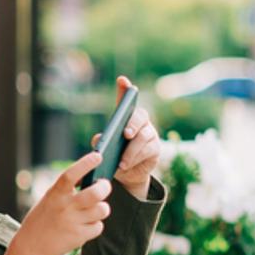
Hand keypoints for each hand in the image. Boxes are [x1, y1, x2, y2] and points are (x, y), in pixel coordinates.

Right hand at [1, 152, 110, 254]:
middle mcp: (64, 207)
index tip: (98, 156)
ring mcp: (72, 222)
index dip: (86, 163)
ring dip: (101, 208)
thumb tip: (93, 179)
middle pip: (95, 193)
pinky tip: (85, 226)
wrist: (32, 247)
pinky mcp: (79, 237)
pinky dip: (95, 225)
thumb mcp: (50, 199)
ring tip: (94, 209)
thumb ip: (68, 190)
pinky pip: (98, 227)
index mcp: (55, 194)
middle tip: (104, 186)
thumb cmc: (43, 219)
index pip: (71, 174)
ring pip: (102, 210)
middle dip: (105, 187)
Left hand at [92, 76, 160, 199]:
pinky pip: (148, 151)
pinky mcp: (155, 148)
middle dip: (133, 124)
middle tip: (125, 134)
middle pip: (140, 116)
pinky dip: (135, 159)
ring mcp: (150, 133)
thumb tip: (98, 140)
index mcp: (126, 117)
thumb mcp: (106, 148)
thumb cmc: (115, 154)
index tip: (121, 80)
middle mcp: (140, 121)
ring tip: (121, 162)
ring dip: (132, 149)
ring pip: (144, 136)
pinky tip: (125, 165)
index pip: (126, 99)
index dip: (125, 89)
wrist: (128, 173)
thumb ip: (102, 141)